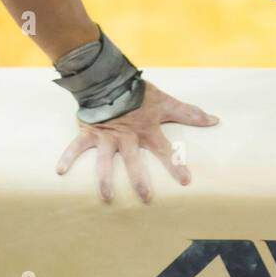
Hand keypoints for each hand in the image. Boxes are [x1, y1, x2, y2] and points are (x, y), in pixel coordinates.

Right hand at [55, 80, 217, 202]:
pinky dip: (67, 158)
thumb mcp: (166, 102)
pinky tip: (60, 172)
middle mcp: (127, 136)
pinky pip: (75, 147)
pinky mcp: (88, 132)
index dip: (176, 164)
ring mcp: (106, 136)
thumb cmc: (139, 94)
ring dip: (105, 179)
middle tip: (146, 198)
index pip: (165, 150)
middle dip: (139, 180)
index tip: (186, 182)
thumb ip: (189, 113)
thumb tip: (215, 120)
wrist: (110, 78)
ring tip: (107, 198)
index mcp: (146, 130)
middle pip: (133, 161)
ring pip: (104, 161)